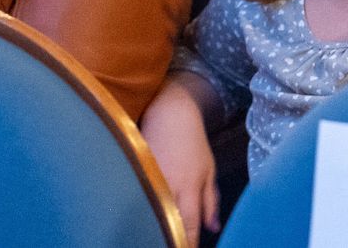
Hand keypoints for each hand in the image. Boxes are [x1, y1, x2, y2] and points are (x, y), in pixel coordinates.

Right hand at [139, 75, 220, 237]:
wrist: (169, 113)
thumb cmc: (192, 142)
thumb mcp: (209, 170)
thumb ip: (210, 201)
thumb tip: (213, 228)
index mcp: (189, 188)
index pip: (189, 227)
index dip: (187, 244)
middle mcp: (168, 187)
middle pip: (167, 224)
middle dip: (169, 238)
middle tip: (171, 244)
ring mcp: (149, 179)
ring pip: (149, 212)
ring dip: (152, 225)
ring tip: (153, 236)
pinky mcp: (133, 171)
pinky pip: (136, 197)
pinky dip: (138, 209)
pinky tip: (138, 217)